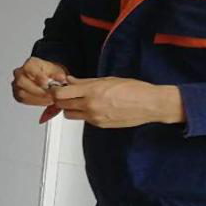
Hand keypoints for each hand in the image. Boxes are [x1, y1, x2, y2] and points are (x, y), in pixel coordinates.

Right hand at [12, 57, 70, 122]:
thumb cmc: (50, 73)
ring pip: (22, 93)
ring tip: (50, 99)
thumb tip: (61, 78)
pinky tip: (46, 102)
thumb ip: (58, 74)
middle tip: (50, 95)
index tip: (46, 82)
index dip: (37, 76)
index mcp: (29, 64)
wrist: (47, 78)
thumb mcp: (56, 70)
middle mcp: (19, 73)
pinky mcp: (18, 94)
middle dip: (37, 90)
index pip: (29, 68)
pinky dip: (36, 102)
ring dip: (37, 98)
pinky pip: (24, 100)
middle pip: (22, 82)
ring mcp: (17, 84)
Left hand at [51, 76, 184, 127]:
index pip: (61, 94)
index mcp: (92, 91)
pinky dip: (83, 113)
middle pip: (62, 105)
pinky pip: (83, 119)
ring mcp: (94, 117)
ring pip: (69, 115)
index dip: (55, 90)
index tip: (57, 87)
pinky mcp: (99, 125)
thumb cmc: (133, 89)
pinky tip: (93, 106)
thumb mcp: (107, 80)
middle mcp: (90, 106)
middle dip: (60, 99)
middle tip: (66, 93)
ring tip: (79, 101)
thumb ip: (85, 82)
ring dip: (70, 108)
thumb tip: (69, 80)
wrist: (150, 104)